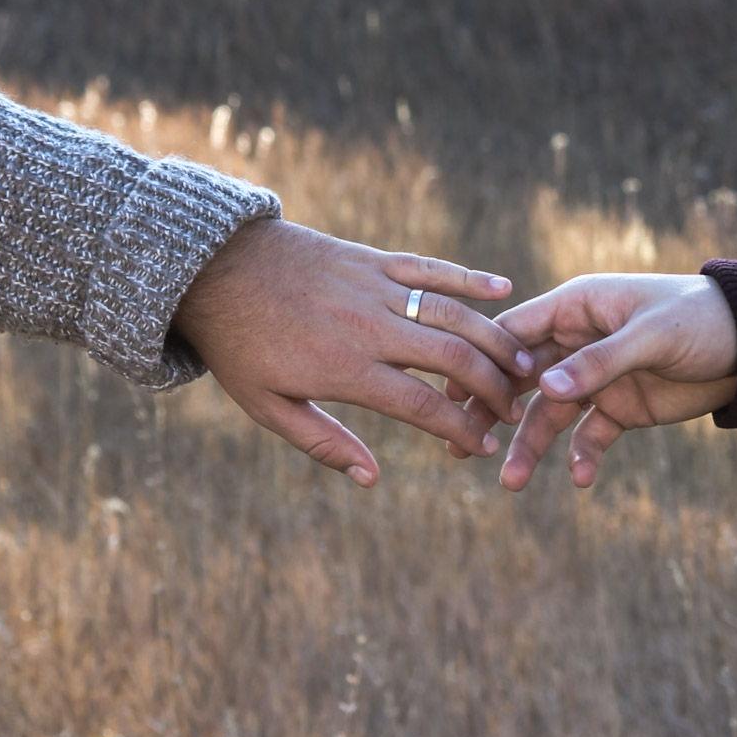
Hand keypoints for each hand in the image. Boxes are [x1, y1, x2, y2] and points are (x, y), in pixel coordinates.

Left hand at [172, 219, 533, 486]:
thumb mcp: (268, 405)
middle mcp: (370, 327)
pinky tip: (504, 290)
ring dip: (495, 340)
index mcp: (345, 369)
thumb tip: (372, 478)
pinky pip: (431, 266)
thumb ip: (322, 442)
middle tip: (515, 408)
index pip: (423, 406)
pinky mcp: (373, 259)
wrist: (211, 268)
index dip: (463, 429)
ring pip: (453, 314)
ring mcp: (375, 287)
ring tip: (525, 364)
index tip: (487, 446)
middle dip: (494, 386)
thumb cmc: (239, 344)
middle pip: (452, 358)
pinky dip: (470, 277)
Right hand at [447, 274, 736, 489]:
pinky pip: (590, 435)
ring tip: (511, 483)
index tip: (453, 395)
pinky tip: (582, 479)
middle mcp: (576, 342)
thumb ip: (597, 363)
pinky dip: (584, 456)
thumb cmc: (700, 319)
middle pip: (520, 378)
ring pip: (549, 414)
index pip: (515, 333)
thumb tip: (543, 388)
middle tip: (461, 446)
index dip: (482, 361)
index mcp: (576, 308)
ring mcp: (596, 377)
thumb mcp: (648, 336)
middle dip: (492, 411)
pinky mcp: (619, 407)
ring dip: (530, 446)